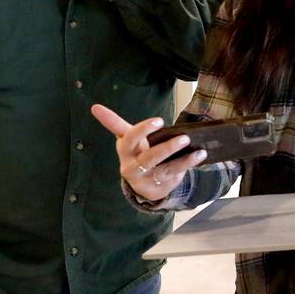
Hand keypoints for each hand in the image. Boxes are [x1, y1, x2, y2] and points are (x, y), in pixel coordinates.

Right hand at [91, 103, 206, 199]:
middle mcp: (133, 166)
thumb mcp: (126, 139)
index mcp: (124, 150)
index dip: (143, 130)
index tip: (159, 121)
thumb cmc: (135, 153)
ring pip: (163, 168)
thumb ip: (113, 123)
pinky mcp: (158, 186)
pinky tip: (199, 155)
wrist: (141, 184)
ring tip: (194, 146)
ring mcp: (146, 178)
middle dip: (166, 148)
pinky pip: (174, 174)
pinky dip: (187, 164)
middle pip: (149, 157)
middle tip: (183, 137)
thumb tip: (94, 107)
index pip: (130, 139)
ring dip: (180, 158)